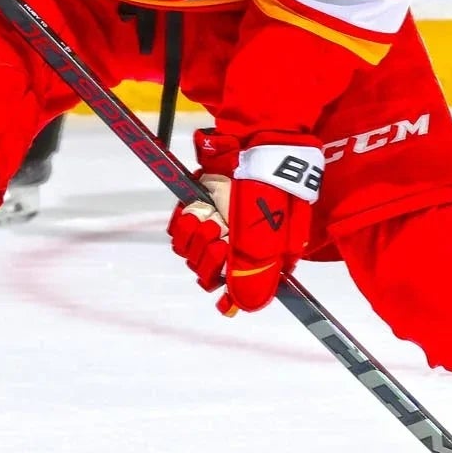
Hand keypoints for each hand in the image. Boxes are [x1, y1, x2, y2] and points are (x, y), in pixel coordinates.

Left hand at [166, 130, 322, 315]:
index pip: (236, 289)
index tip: (223, 277)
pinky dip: (185, 224)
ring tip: (211, 218)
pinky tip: (198, 211)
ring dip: (197, 238)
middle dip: (209, 256)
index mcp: (260, 256)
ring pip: (191, 254)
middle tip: (219, 232)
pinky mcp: (197, 208)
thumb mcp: (270, 231)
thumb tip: (242, 306)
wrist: (260, 146)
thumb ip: (254, 268)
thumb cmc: (271, 188)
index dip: (225, 286)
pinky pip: (180, 230)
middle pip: (207, 273)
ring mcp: (215, 226)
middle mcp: (236, 246)